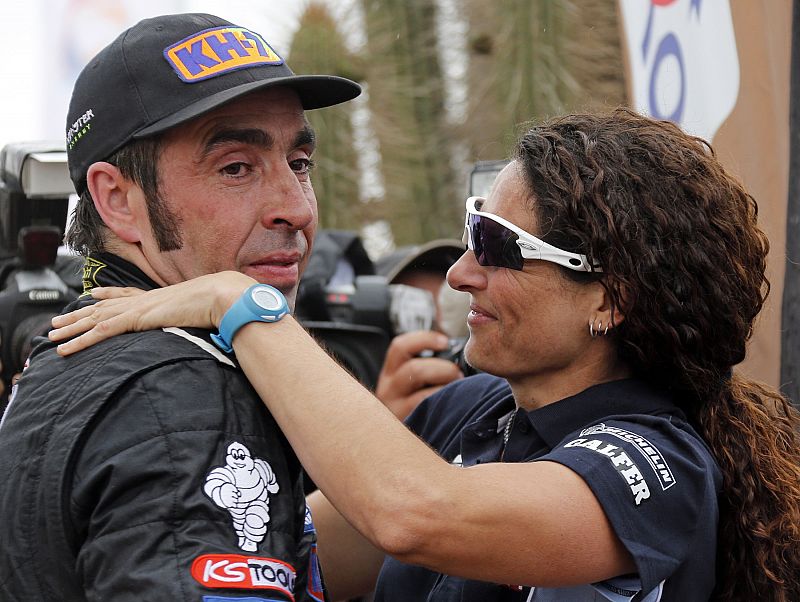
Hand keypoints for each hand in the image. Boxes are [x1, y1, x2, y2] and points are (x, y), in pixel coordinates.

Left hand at [49, 271, 255, 355]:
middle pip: (103, 307)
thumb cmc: (222, 304)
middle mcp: (144, 299)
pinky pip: (99, 332)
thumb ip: (200, 317)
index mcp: (159, 297)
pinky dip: (80, 341)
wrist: (221, 297)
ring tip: (52, 335)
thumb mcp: (206, 312)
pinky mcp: (135, 319)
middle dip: (79, 314)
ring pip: (94, 319)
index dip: (108, 295)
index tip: (93, 295)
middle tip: (58, 321)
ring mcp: (138, 308)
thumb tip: (212, 325)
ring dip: (71, 328)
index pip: (127, 294)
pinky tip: (65, 348)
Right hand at [375, 331, 463, 419]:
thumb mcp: (411, 387)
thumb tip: (457, 352)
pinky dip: (443, 402)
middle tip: (458, 374)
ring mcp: (393, 409)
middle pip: (413, 368)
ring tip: (457, 388)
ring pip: (420, 390)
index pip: (399, 347)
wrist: (395, 449)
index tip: (444, 342)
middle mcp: (387, 389)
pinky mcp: (403, 424)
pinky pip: (425, 408)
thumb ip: (427, 370)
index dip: (423, 339)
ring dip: (443, 383)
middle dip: (442, 368)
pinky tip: (452, 405)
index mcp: (390, 374)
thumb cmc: (415, 411)